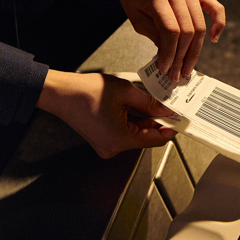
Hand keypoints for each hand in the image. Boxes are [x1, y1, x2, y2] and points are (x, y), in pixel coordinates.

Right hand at [36, 70, 175, 157]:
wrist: (59, 93)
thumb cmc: (85, 91)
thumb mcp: (125, 91)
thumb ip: (149, 103)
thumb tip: (166, 110)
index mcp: (121, 139)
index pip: (156, 140)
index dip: (170, 128)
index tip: (180, 119)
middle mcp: (113, 148)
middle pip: (145, 137)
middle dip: (156, 121)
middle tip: (166, 106)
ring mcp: (106, 146)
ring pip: (135, 134)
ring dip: (143, 120)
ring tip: (145, 101)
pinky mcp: (102, 141)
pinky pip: (123, 133)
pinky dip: (131, 121)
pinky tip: (132, 106)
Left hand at [114, 0, 224, 80]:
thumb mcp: (134, 16)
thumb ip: (152, 34)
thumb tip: (168, 58)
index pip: (170, 30)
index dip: (169, 53)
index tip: (164, 69)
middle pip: (187, 30)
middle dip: (182, 56)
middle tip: (176, 74)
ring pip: (199, 25)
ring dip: (195, 50)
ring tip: (187, 67)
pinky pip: (216, 8)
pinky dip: (218, 24)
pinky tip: (213, 39)